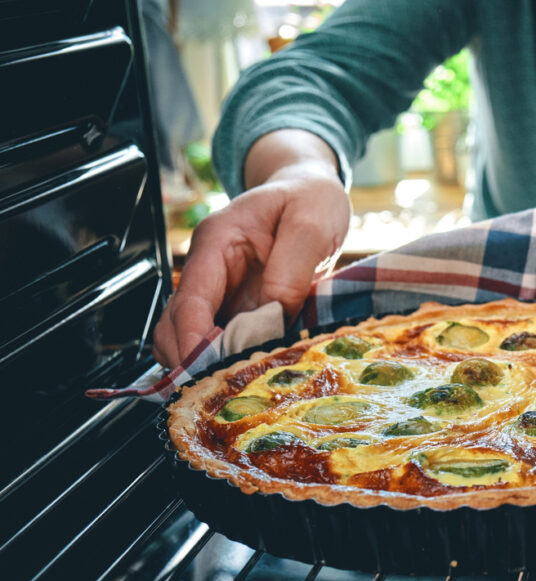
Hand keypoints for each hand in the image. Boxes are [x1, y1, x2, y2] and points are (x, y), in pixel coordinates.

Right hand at [154, 163, 349, 366]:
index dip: (193, 341)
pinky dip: (228, 361)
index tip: (206, 370)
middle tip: (223, 388)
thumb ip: (291, 268)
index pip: (190, 299)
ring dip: (208, 365)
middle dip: (192, 361)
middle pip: (176, 327)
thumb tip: (274, 315)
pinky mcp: (238, 309)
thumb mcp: (310, 223)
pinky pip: (220, 343)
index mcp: (217, 241)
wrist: (313, 192)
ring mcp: (221, 292)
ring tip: (238, 385)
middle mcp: (209, 269)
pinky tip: (249, 373)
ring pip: (191, 340)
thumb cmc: (309, 198)